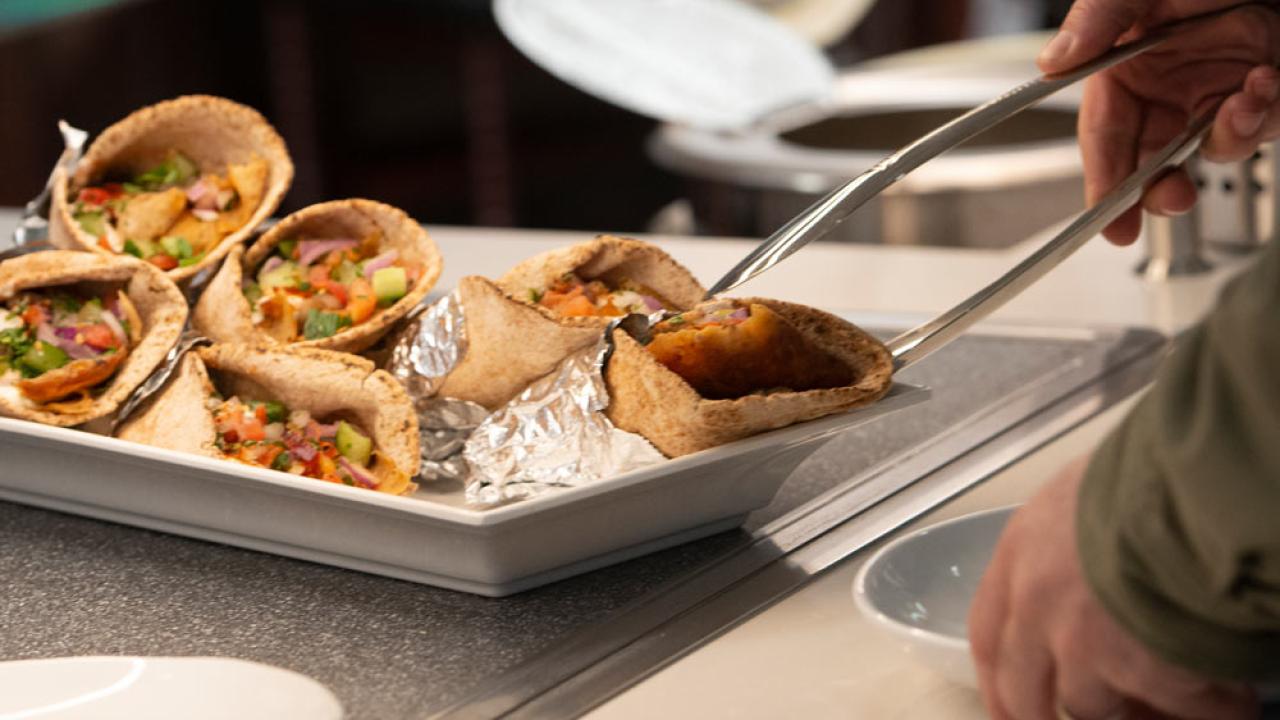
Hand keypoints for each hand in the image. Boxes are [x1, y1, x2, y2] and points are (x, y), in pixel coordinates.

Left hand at [968, 457, 1258, 718]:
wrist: (1191, 487)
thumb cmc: (1147, 471)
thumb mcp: (1085, 494)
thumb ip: (1072, 542)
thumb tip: (1094, 567)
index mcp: (1020, 553)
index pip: (987, 632)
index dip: (995, 677)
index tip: (1006, 704)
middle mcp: (1036, 604)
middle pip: (1023, 687)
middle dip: (1043, 711)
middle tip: (1089, 714)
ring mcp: (1080, 644)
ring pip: (1092, 704)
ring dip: (1133, 705)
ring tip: (1171, 693)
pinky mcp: (1137, 671)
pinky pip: (1175, 707)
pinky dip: (1209, 707)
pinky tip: (1232, 698)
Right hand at [1038, 1, 1279, 244]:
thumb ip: (1097, 21)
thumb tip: (1053, 61)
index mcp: (1124, 65)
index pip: (1105, 136)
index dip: (1104, 183)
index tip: (1108, 221)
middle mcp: (1168, 83)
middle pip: (1154, 158)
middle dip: (1164, 186)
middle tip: (1173, 199)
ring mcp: (1216, 86)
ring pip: (1214, 146)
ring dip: (1230, 137)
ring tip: (1244, 101)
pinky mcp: (1264, 84)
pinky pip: (1261, 121)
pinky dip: (1264, 112)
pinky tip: (1264, 84)